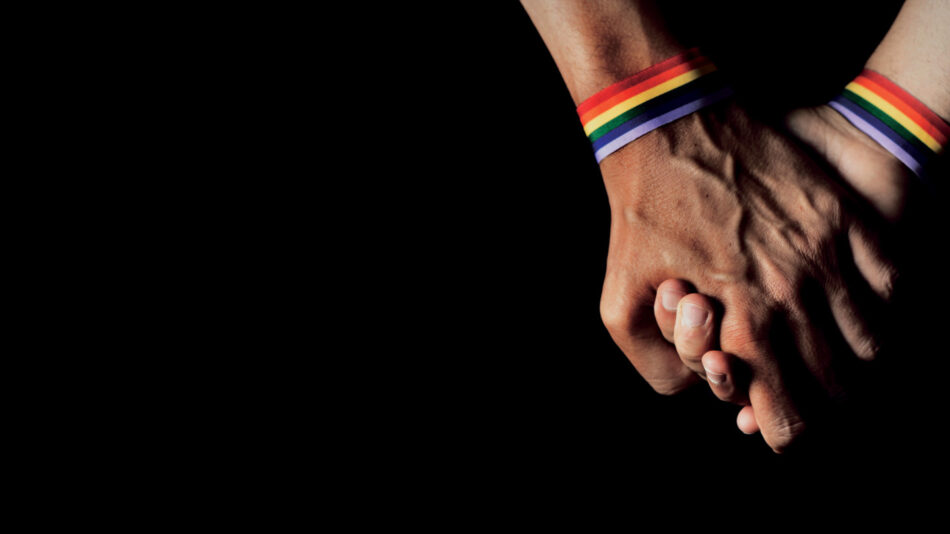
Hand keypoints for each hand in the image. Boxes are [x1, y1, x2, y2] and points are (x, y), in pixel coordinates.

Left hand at [599, 99, 896, 451]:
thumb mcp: (619, 305)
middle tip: (802, 391)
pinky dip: (879, 306)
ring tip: (831, 354)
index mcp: (743, 326)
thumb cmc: (637, 218)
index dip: (785, 433)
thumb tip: (699, 388)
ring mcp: (825, 254)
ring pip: (872, 342)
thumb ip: (657, 365)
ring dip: (853, 359)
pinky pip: (890, 281)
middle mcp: (794, 297)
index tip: (775, 425)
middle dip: (820, 401)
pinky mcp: (841, 216)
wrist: (666, 130)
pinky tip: (856, 306)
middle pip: (837, 385)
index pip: (791, 420)